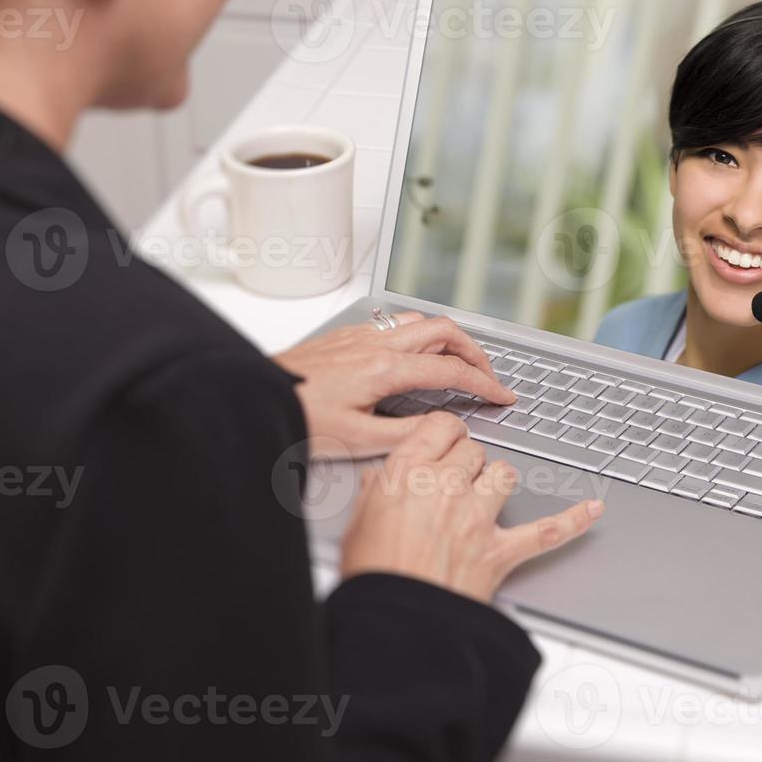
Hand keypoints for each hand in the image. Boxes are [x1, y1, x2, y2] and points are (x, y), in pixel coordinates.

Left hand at [273, 312, 515, 459]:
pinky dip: (421, 336)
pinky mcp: (348, 336)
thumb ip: (408, 434)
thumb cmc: (300, 418)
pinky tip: (416, 356)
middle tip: (488, 376)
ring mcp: (362, 335)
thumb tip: (442, 427)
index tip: (502, 395)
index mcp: (385, 369)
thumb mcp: (358, 440)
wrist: (260, 396)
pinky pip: (396, 324)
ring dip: (448, 338)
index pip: (451, 369)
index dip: (485, 383)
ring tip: (459, 363)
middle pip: (445, 330)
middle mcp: (377, 344)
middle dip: (475, 351)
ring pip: (421, 321)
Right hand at [339, 412, 602, 602]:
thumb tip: (383, 480)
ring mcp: (478, 518)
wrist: (394, 621)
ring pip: (504, 474)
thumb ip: (377, 492)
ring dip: (497, 481)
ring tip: (486, 494)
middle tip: (455, 479)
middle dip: (467, 462)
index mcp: (408, 473)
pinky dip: (572, 520)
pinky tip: (590, 510)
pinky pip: (547, 530)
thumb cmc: (373, 575)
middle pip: (474, 450)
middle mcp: (447, 487)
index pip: (442, 427)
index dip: (445, 434)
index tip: (444, 441)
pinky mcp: (500, 552)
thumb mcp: (358, 522)